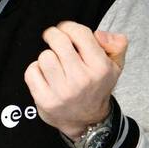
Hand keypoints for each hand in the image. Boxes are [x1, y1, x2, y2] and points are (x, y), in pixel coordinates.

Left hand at [24, 21, 127, 139]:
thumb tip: (99, 34)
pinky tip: (44, 75)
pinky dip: (35, 70)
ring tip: (53, 62)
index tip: (64, 29)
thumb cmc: (97, 87)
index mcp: (100, 67)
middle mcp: (81, 79)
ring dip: (46, 56)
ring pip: (44, 56)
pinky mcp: (45, 100)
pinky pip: (31, 72)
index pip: (80, 33)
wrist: (86, 121)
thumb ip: (116, 44)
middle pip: (58, 41)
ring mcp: (62, 91)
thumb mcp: (116, 66)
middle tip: (52, 37)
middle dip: (53, 35)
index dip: (68, 26)